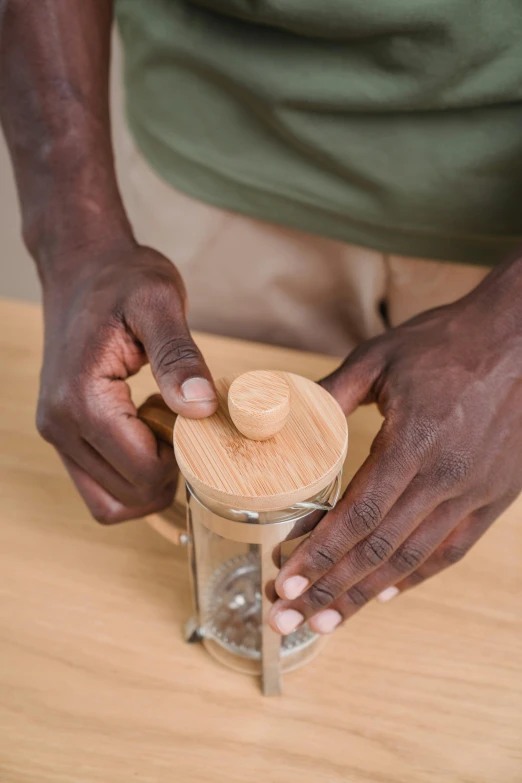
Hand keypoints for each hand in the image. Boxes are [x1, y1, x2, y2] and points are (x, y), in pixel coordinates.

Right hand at [36, 239, 217, 522]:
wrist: (82, 268)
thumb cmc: (121, 279)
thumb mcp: (159, 302)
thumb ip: (179, 356)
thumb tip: (201, 408)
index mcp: (82, 399)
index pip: (142, 472)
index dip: (184, 460)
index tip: (199, 421)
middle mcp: (60, 425)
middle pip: (128, 495)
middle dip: (169, 474)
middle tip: (187, 427)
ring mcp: (58, 434)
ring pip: (109, 502)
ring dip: (148, 484)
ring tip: (168, 434)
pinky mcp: (64, 434)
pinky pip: (98, 486)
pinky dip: (130, 478)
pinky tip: (150, 436)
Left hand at [269, 259, 521, 635]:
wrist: (520, 339)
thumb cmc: (446, 343)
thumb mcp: (378, 358)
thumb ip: (330, 394)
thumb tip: (284, 416)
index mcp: (413, 443)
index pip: (359, 515)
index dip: (319, 554)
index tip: (283, 580)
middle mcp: (445, 478)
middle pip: (379, 550)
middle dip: (328, 589)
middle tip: (287, 618)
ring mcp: (475, 493)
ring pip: (413, 559)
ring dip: (365, 595)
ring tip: (325, 621)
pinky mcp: (494, 497)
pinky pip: (451, 550)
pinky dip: (416, 577)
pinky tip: (383, 593)